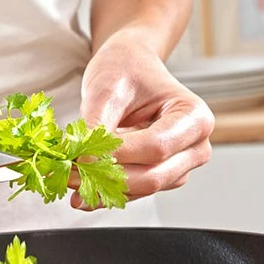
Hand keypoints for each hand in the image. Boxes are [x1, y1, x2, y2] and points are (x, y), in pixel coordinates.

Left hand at [77, 28, 213, 207]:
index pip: (156, 147)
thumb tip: (81, 162)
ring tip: (67, 181)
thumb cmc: (125, 69)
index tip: (80, 156)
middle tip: (67, 174)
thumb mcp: (107, 89)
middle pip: (153, 175)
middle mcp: (196, 147)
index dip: (117, 155)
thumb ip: (97, 126)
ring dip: (103, 190)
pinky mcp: (162, 178)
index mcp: (194, 117)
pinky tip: (79, 194)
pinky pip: (134, 193)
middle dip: (107, 178)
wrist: (130, 68)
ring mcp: (180, 166)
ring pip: (142, 189)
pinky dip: (105, 194)